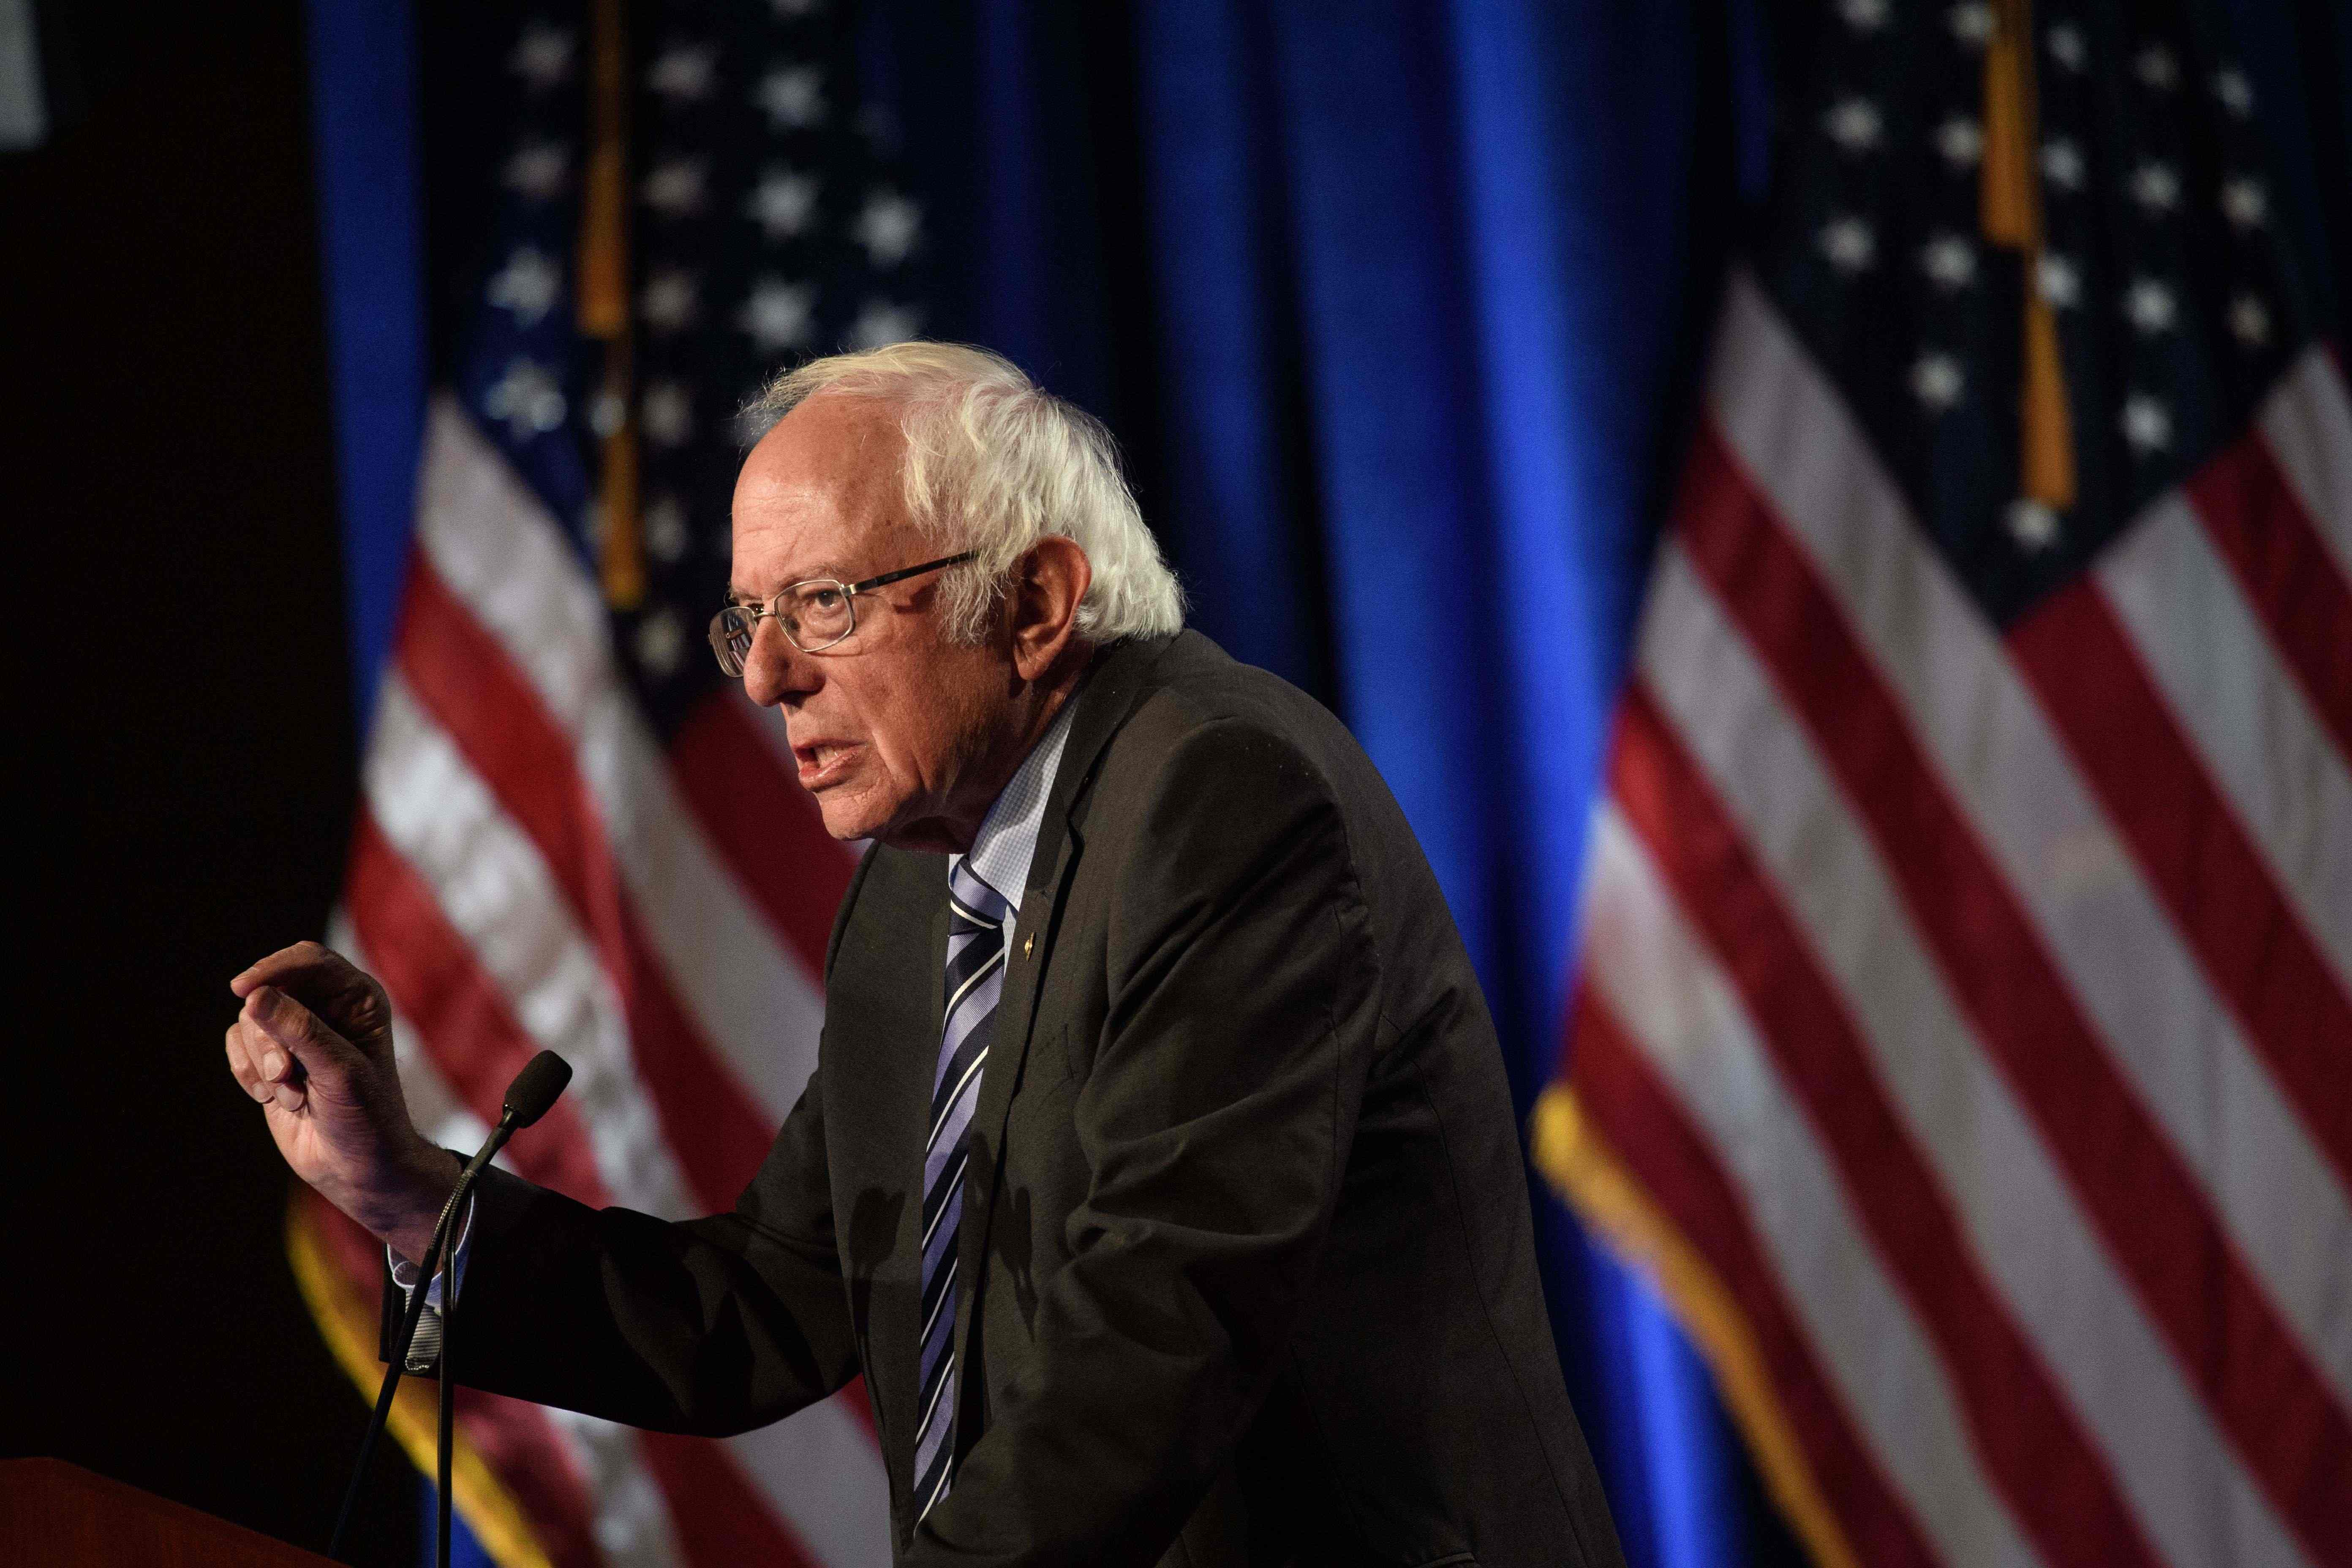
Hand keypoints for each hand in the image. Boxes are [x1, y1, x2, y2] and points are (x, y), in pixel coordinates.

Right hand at [226, 941, 456, 1261]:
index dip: (273, 968)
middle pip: (270, 991)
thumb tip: (254, 996)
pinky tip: (280, 1099)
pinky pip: (238, 1048)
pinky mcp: (273, 1058)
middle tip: (285, 1073)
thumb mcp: (339, 1071)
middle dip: (268, 1035)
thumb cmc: (366, 1117)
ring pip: (249, 1022)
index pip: (308, 960)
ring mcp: (297, 1033)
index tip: (243, 990)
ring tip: (293, 1094)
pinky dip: (250, 1075)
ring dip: (263, 1063)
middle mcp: (327, 1008)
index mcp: (357, 997)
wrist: (358, 1167)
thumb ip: (300, 1031)